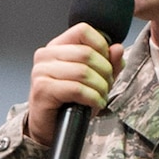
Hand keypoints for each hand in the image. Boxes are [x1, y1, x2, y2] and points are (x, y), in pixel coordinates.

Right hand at [25, 24, 123, 148]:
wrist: (49, 128)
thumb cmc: (69, 102)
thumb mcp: (94, 79)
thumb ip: (108, 62)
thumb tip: (117, 48)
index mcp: (57, 46)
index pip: (83, 30)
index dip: (101, 46)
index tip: (107, 64)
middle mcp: (45, 55)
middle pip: (87, 53)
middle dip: (105, 72)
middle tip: (106, 86)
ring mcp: (41, 71)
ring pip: (83, 72)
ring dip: (100, 87)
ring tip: (101, 96)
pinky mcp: (42, 89)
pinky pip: (77, 89)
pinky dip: (92, 98)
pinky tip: (95, 104)